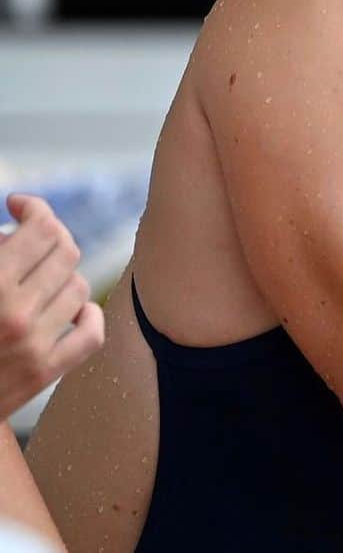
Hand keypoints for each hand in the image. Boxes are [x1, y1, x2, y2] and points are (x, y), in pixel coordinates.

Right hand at [0, 196, 103, 420]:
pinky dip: (86, 316)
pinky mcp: (45, 373)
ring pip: (79, 287)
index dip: (35, 208)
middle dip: (49, 239)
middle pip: (67, 252)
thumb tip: (13, 231)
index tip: (19, 205)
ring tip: (35, 280)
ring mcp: (35, 345)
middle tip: (29, 241)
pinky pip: (91, 333)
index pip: (42, 228)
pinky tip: (68, 311)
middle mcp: (17, 314)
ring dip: (60, 277)